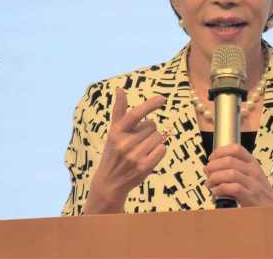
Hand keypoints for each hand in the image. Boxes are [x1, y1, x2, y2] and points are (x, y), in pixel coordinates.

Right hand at [84, 88, 165, 213]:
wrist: (110, 182)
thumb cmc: (113, 152)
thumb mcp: (113, 131)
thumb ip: (119, 110)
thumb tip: (120, 88)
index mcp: (117, 132)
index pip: (135, 114)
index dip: (149, 105)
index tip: (162, 99)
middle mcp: (124, 143)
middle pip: (152, 125)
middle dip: (149, 130)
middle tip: (138, 141)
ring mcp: (135, 156)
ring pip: (159, 136)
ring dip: (155, 140)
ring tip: (142, 149)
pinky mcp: (145, 167)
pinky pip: (163, 148)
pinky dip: (159, 150)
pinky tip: (149, 156)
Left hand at [204, 143, 272, 206]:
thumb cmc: (259, 191)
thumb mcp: (252, 174)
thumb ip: (237, 168)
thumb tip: (213, 165)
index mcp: (253, 163)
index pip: (236, 149)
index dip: (220, 151)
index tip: (211, 158)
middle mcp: (253, 171)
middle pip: (229, 161)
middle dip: (213, 165)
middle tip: (207, 171)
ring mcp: (252, 183)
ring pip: (230, 173)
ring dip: (215, 177)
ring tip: (210, 183)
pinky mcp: (250, 196)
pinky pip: (232, 188)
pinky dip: (220, 189)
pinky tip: (216, 191)